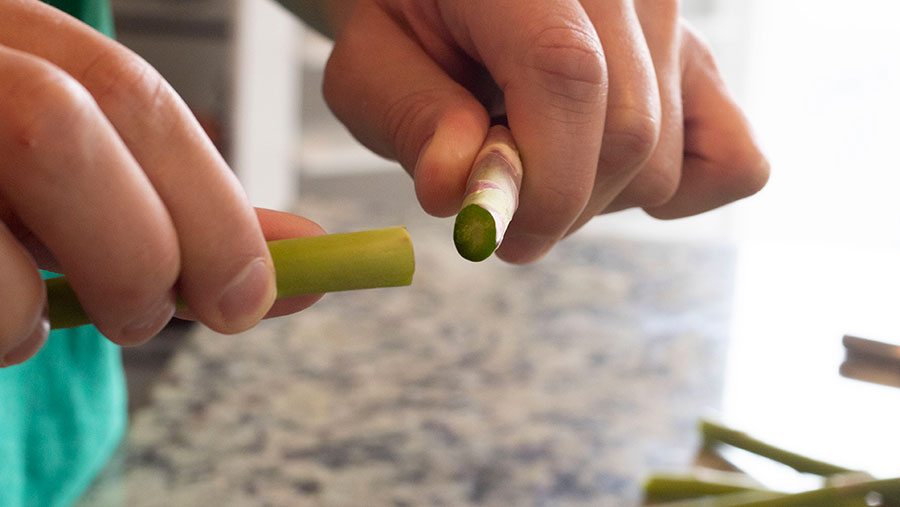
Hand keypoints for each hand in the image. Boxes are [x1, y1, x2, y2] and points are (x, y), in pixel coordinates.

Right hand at [0, 1, 321, 367]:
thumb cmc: (1, 201)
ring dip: (40, 302)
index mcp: (13, 38)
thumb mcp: (87, 191)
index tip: (252, 295)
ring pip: (6, 184)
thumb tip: (307, 261)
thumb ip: (184, 216)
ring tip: (33, 319)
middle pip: (66, 123)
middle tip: (144, 316)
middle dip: (137, 248)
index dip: (210, 203)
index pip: (130, 93)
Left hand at [320, 0, 768, 262]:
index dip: (541, 180)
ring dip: (593, 193)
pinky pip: (733, 160)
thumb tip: (460, 191)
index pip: (567, 76)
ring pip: (663, 155)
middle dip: (560, 203)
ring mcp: (672, 16)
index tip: (503, 237)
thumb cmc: (408, 20)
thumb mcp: (370, 63)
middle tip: (501, 199)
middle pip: (628, 131)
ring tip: (535, 152)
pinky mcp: (700, 59)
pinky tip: (603, 167)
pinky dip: (673, 191)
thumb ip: (408, 117)